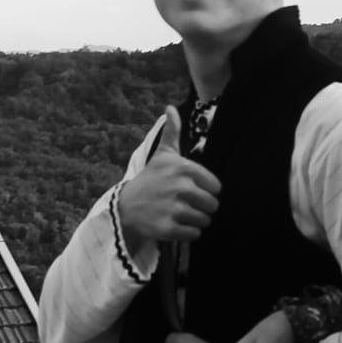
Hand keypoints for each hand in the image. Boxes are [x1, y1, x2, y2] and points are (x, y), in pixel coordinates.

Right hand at [118, 108, 220, 249]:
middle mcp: (180, 187)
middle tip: (186, 204)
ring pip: (205, 221)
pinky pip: (195, 234)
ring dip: (196, 221)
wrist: (125, 206)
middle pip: (213, 205)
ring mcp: (174, 209)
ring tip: (181, 214)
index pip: (216, 187)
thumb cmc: (150, 179)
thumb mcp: (162, 155)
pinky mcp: (169, 229)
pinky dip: (188, 233)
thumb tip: (170, 108)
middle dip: (203, 207)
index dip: (206, 190)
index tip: (192, 189)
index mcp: (184, 168)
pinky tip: (176, 225)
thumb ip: (172, 132)